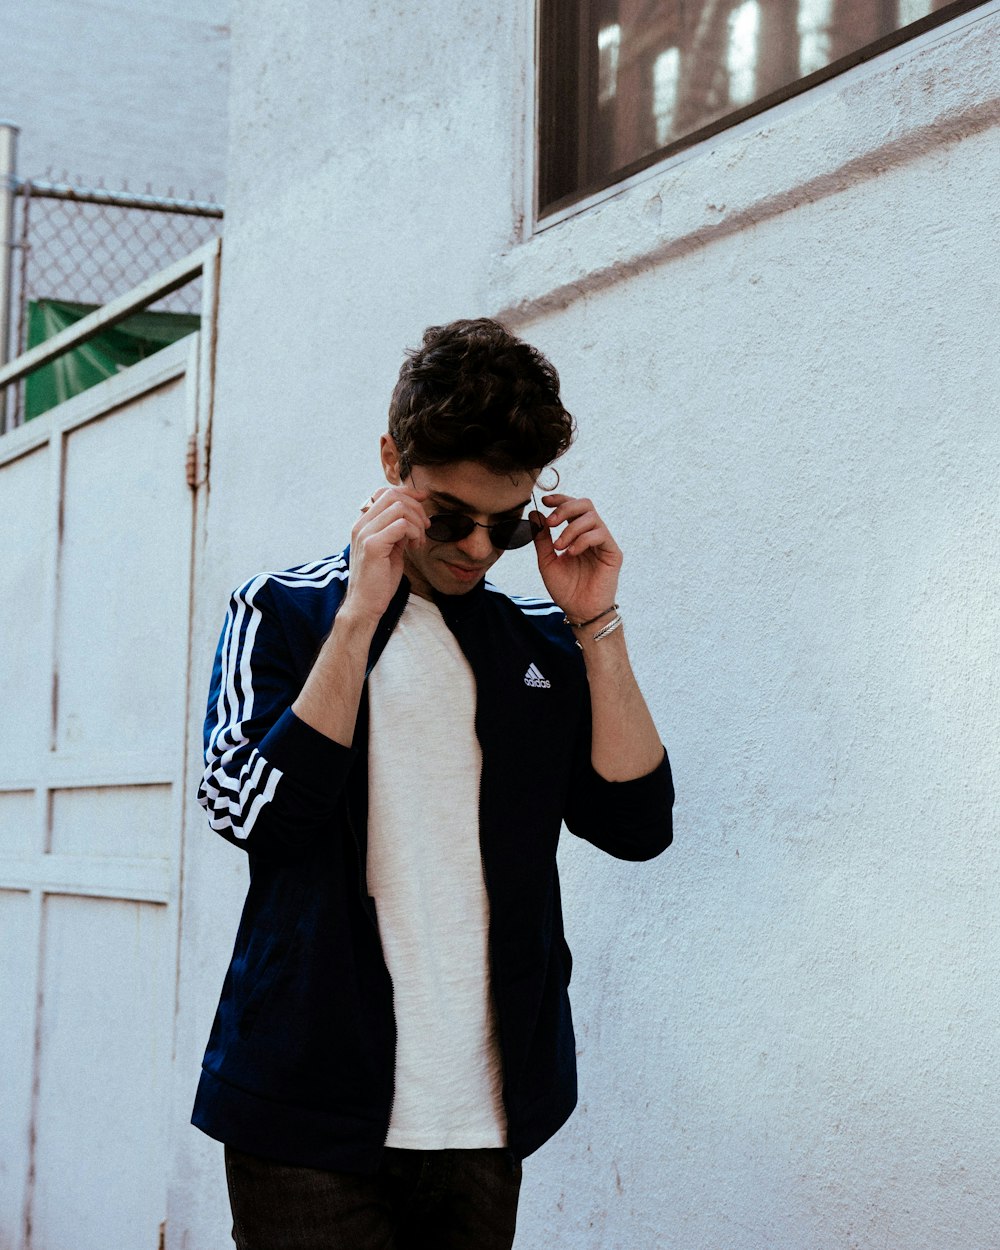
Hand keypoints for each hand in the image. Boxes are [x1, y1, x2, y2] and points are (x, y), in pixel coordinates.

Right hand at [343, 485, 428, 623]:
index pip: (384, 493)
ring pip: (399, 508)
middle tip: (425, 527)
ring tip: (419, 541)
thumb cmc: (379, 580)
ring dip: (417, 523)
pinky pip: (400, 525)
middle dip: (416, 507)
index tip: (424, 500)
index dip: (407, 492)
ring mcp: (364, 534)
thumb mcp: (391, 549)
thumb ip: (398, 531)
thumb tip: (414, 516)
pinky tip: (414, 547)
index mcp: (363, 524)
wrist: (365, 605)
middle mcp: (360, 525)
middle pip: (393, 496)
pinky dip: (414, 533)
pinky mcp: (372, 545)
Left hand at [532, 493, 621, 622]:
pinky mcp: (613, 552)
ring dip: (571, 529)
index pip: (572, 506)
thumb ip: (541, 538)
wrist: (579, 612)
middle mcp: (592, 534)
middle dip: (565, 508)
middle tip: (551, 522)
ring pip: (592, 518)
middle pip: (585, 504)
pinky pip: (600, 534)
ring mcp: (604, 542)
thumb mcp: (547, 561)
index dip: (560, 499)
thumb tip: (535, 513)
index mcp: (577, 533)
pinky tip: (571, 553)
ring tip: (559, 547)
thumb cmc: (565, 589)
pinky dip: (582, 540)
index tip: (545, 501)